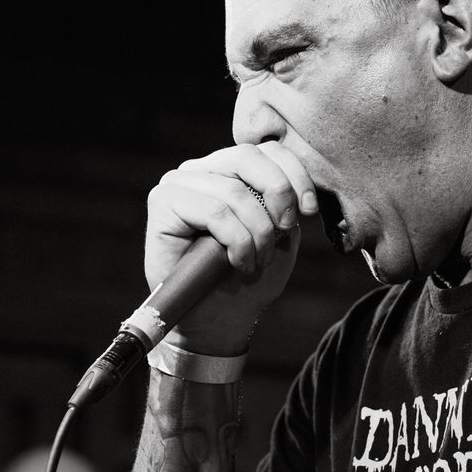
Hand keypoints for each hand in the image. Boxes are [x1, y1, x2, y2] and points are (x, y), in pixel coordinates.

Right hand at [144, 141, 317, 353]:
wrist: (218, 320)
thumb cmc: (248, 278)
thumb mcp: (280, 234)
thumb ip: (284, 202)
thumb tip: (292, 186)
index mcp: (230, 171)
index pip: (267, 150)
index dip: (295, 174)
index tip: (310, 210)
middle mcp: (201, 171)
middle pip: (247, 157)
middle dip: (277, 193)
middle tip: (285, 228)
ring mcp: (178, 185)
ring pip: (232, 192)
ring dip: (256, 231)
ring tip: (258, 260)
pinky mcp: (162, 204)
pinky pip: (213, 212)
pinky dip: (236, 240)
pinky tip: (239, 263)